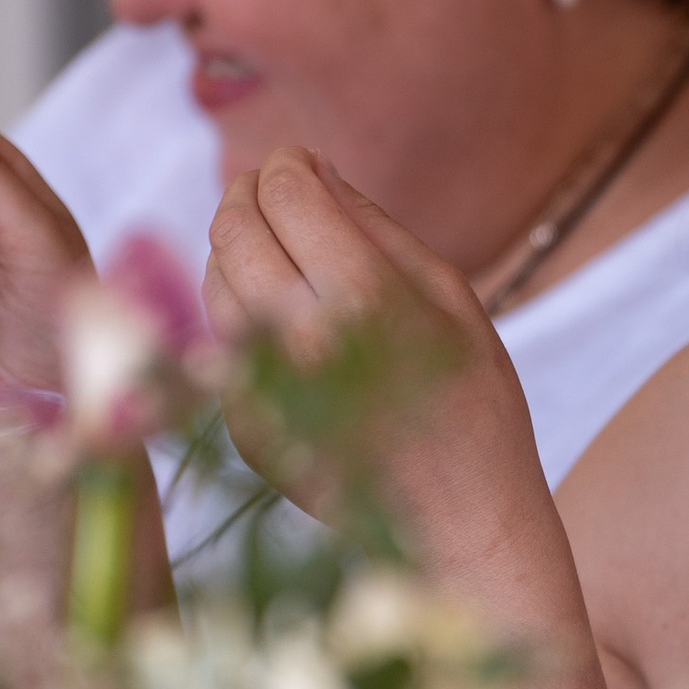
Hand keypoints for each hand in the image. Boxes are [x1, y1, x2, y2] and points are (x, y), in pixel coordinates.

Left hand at [204, 149, 540, 536]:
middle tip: (271, 187)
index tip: (300, 162)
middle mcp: (299, 341)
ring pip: (213, 278)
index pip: (287, 195)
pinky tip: (272, 305)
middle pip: (234, 229)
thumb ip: (380, 229)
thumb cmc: (475, 407)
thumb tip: (317, 171)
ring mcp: (261, 388)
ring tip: (274, 242)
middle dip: (248, 191)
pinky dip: (234, 303)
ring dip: (234, 244)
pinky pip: (216, 336)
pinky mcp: (243, 424)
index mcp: (364, 300)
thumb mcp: (454, 302)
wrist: (461, 526)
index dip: (287, 164)